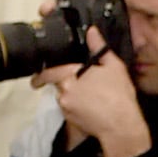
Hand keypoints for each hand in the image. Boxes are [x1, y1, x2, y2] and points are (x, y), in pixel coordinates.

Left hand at [53, 32, 149, 156]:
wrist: (121, 126)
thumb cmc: (118, 94)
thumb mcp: (113, 67)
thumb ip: (99, 48)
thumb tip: (91, 31)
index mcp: (70, 76)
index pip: (49, 73)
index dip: (41, 75)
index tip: (36, 78)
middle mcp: (64, 92)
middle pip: (59, 87)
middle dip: (67, 87)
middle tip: (82, 88)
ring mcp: (66, 109)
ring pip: (65, 101)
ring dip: (73, 99)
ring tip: (92, 100)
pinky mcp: (71, 123)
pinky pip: (71, 113)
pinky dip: (78, 111)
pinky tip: (93, 111)